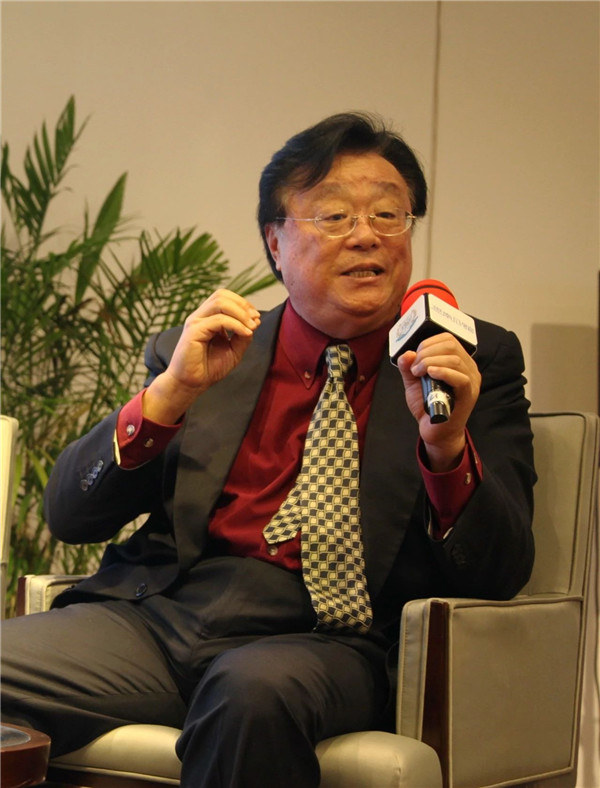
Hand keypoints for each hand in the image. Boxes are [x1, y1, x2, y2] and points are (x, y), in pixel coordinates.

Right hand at [143, 289, 260, 423]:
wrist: (191, 384)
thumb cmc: (209, 368)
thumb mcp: (233, 350)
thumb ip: (243, 336)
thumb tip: (254, 322)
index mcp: (207, 318)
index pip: (224, 297)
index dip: (242, 303)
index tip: (256, 318)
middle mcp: (200, 316)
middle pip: (221, 295)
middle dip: (243, 305)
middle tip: (255, 320)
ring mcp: (195, 322)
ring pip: (220, 303)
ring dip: (240, 313)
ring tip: (252, 327)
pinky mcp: (193, 331)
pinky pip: (218, 320)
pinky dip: (236, 325)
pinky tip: (245, 333)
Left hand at [397, 333, 480, 471]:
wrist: (434, 431)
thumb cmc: (428, 405)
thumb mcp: (414, 382)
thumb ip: (408, 367)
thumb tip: (406, 354)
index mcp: (458, 361)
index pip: (448, 339)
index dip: (428, 343)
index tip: (414, 357)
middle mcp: (468, 368)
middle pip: (451, 345)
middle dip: (426, 352)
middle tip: (414, 368)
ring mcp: (471, 381)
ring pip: (455, 359)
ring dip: (430, 362)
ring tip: (418, 373)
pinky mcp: (469, 395)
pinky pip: (461, 378)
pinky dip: (443, 372)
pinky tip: (431, 374)